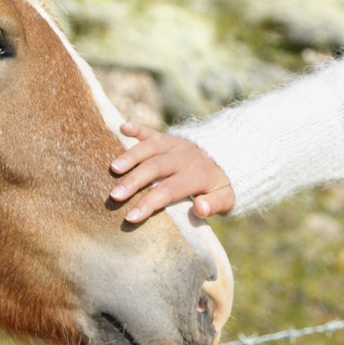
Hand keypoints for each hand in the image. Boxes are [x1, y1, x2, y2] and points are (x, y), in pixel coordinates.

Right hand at [108, 122, 234, 222]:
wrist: (231, 155)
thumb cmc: (221, 184)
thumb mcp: (227, 198)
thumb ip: (214, 204)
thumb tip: (199, 208)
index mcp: (197, 174)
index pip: (169, 190)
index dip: (149, 203)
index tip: (131, 217)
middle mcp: (183, 156)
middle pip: (155, 168)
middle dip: (133, 182)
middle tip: (114, 196)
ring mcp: (174, 144)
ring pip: (150, 147)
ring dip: (130, 156)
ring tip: (112, 169)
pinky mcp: (167, 137)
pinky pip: (151, 131)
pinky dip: (137, 128)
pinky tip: (122, 126)